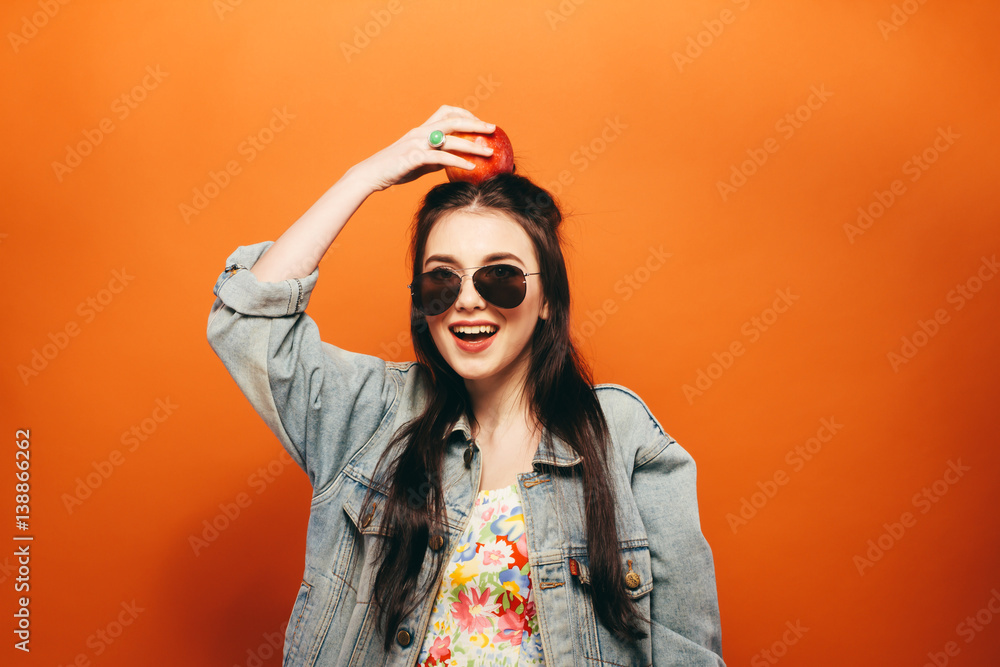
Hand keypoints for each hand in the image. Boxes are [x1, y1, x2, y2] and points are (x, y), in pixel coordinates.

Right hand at [346, 105, 495, 191]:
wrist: (372, 174)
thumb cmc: (395, 168)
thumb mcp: (419, 161)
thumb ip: (436, 158)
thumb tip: (453, 162)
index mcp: (422, 129)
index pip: (446, 112)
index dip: (465, 114)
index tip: (479, 123)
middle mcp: (421, 132)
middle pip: (453, 121)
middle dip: (475, 124)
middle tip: (493, 129)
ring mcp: (417, 143)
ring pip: (450, 139)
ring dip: (472, 145)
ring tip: (489, 153)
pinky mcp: (414, 157)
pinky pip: (441, 158)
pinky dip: (458, 162)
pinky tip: (472, 168)